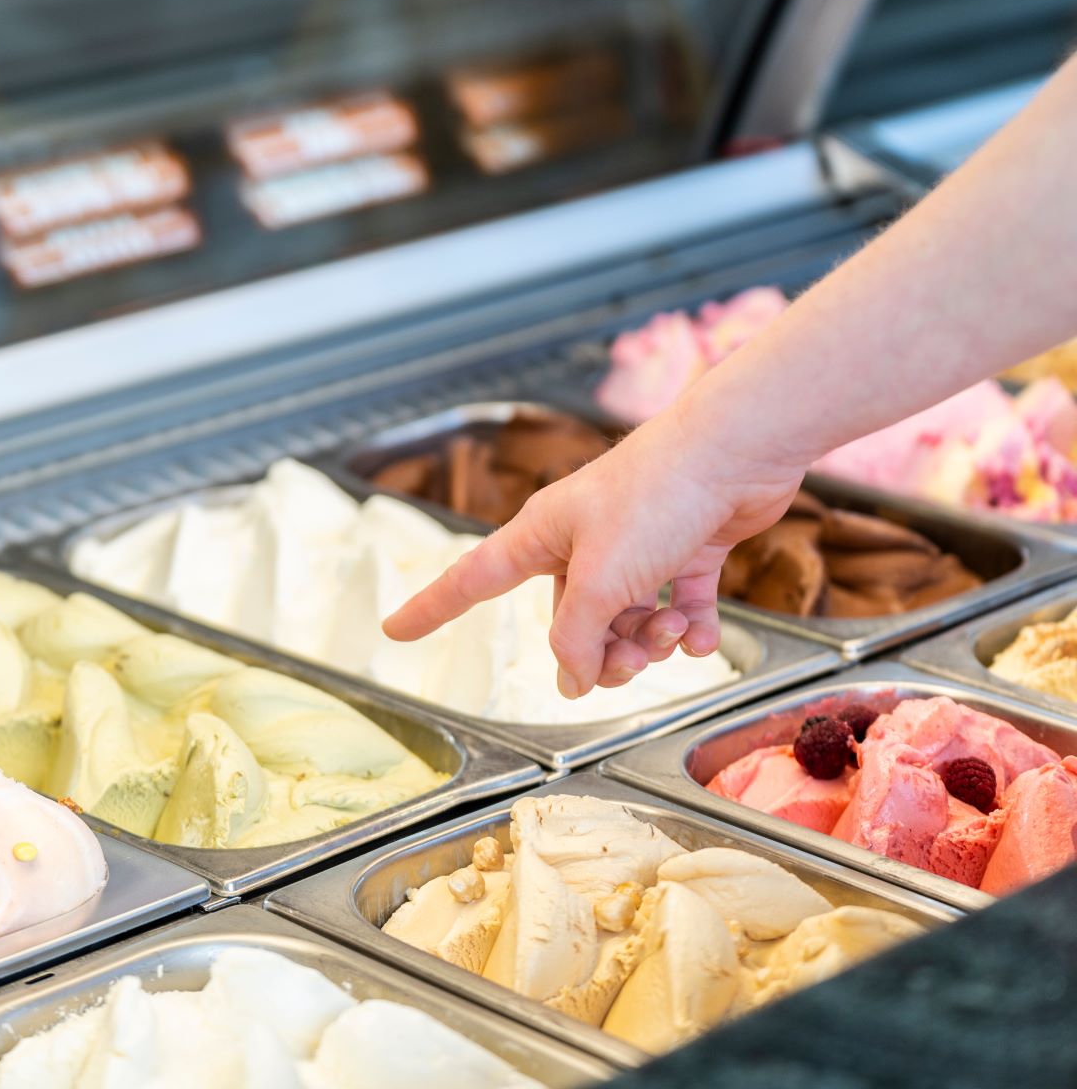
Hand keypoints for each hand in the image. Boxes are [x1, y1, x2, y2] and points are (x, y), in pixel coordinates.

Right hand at [381, 404, 804, 698]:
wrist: (736, 452)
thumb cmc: (657, 495)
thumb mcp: (601, 579)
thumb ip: (576, 636)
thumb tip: (573, 679)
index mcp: (542, 535)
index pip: (470, 579)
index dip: (431, 608)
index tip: (395, 629)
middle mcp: (582, 541)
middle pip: (569, 620)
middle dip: (600, 651)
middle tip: (631, 659)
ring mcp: (636, 545)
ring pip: (627, 618)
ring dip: (650, 639)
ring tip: (673, 631)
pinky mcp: (684, 548)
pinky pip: (677, 605)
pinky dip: (689, 627)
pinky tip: (700, 633)